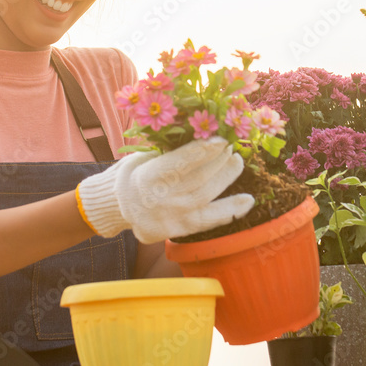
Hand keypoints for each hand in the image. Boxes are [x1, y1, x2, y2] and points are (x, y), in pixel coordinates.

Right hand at [75, 136, 253, 243]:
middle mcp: (159, 200)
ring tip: (237, 162)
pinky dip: (230, 210)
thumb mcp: (143, 157)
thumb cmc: (135, 173)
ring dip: (226, 178)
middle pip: (198, 179)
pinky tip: (247, 200)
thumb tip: (202, 134)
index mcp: (147, 177)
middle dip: (218, 160)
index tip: (220, 139)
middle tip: (232, 145)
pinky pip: (208, 221)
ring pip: (206, 197)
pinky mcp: (179, 231)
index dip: (202, 150)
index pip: (180, 163)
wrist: (118, 207)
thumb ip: (168, 151)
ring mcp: (171, 218)